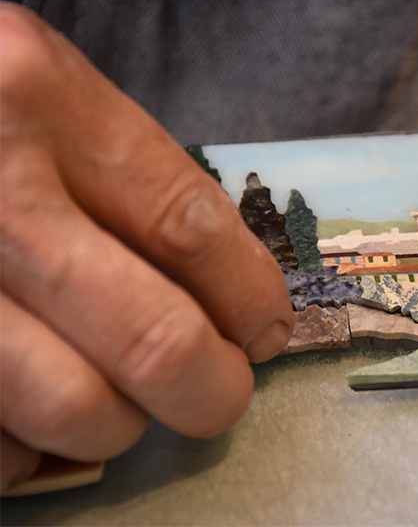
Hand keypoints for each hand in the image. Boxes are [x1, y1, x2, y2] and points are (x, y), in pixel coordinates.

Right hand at [0, 3, 293, 491]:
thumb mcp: (35, 96)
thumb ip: (123, 176)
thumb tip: (223, 291)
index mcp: (34, 93)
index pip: (188, 225)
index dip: (248, 295)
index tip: (266, 327)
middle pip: (155, 338)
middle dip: (213, 387)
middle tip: (222, 390)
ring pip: (75, 408)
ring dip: (120, 421)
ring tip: (119, 399)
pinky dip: (31, 446)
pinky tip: (32, 406)